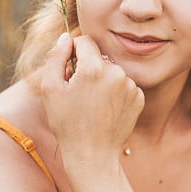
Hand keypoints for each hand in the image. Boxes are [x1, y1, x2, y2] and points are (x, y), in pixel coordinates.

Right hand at [41, 33, 144, 164]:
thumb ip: (56, 56)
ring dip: (103, 81)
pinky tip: (106, 110)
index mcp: (94, 67)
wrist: (92, 155)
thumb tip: (66, 37)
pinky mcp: (139, 97)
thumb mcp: (50, 88)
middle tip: (79, 93)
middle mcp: (116, 72)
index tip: (69, 69)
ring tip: (93, 104)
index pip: (85, 41)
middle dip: (89, 69)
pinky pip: (124, 86)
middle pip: (99, 58)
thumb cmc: (67, 123)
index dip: (73, 52)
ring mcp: (131, 85)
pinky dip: (115, 93)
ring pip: (112, 72)